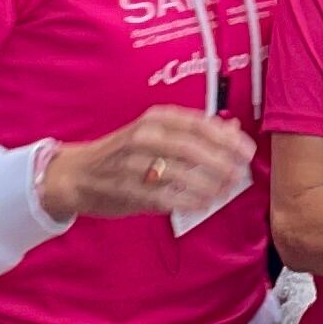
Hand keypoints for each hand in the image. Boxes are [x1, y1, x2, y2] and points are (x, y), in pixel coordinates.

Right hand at [36, 106, 254, 223]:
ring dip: (208, 184)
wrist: (75, 174)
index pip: (198, 124)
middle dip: (221, 163)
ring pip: (179, 173)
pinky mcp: (126, 189)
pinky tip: (203, 204)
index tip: (247, 151)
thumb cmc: (122, 153)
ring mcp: (132, 163)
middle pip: (192, 148)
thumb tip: (232, 126)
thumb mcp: (155, 133)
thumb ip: (193, 131)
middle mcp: (143, 136)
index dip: (226, 138)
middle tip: (241, 174)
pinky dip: (187, 201)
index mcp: (155, 119)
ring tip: (226, 191)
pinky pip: (163, 196)